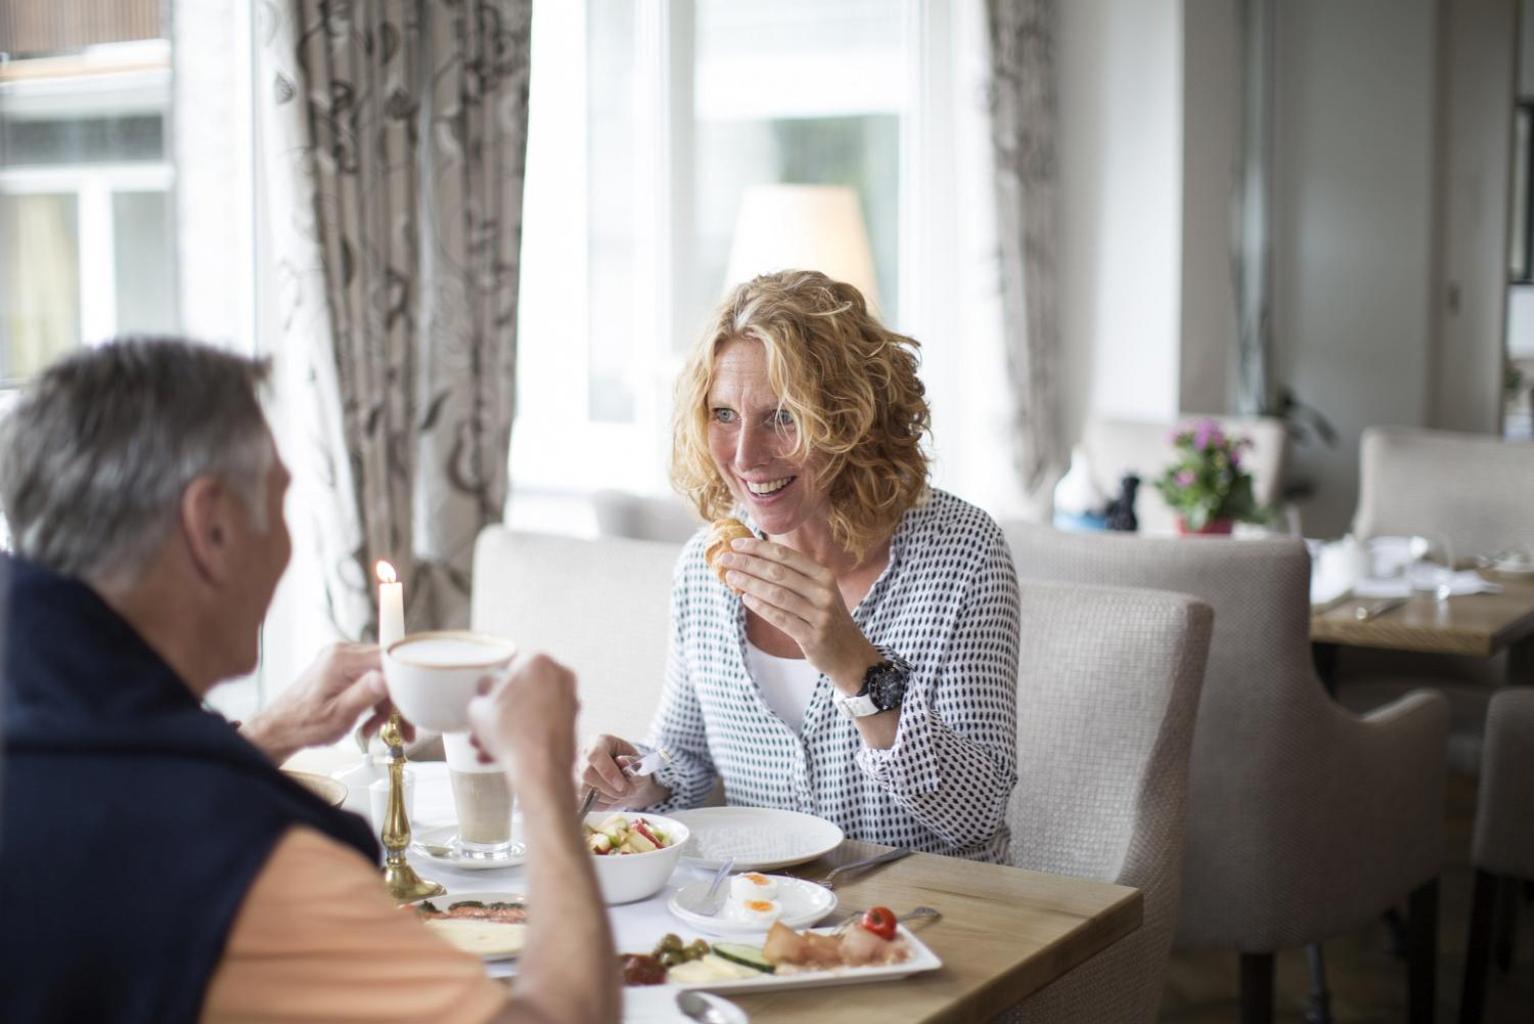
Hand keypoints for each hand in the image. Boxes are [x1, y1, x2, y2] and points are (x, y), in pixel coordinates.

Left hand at [241, 643, 408, 762]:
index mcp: (342, 659)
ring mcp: (342, 660)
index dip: (406, 681)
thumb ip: (364, 694)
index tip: (415, 703)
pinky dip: (375, 702)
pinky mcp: (342, 670)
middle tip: (405, 728)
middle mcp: (343, 653)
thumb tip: (387, 678)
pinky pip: (370, 680)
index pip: (389, 659)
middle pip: (388, 669)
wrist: (280, 729)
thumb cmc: (303, 725)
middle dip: (398, 700)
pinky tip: (370, 722)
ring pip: (382, 677)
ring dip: (387, 705)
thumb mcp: (338, 715)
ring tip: (380, 731)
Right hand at [467, 653, 579, 789]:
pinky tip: (503, 755)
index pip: (507, 668)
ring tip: (488, 749)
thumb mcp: (478, 709)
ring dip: (508, 729)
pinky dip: (526, 736)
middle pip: (521, 692)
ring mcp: (571, 699)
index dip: (492, 689)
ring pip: (530, 711)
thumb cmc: (510, 735)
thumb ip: (481, 692)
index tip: (485, 703)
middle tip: (484, 729)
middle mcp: (560, 675)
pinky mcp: (574, 721)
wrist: (541, 770)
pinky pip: (543, 724)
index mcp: (537, 660)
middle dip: (500, 714)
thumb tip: (487, 690)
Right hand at [580, 734, 668, 809]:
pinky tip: (612, 797)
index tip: (622, 785)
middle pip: (587, 775)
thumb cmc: (631, 765)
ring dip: (609, 797)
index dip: (608, 772)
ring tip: (622, 793)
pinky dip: (603, 804)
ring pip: (586, 791)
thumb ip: (632, 761)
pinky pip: (587, 803)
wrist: (625, 777)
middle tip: (628, 791)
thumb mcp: (638, 759)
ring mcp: (575, 773)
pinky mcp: (575, 790)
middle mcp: (581, 756)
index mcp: (597, 742)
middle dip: (611, 788)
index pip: (595, 755)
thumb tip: (622, 762)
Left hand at [719, 538, 880, 692]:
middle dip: (748, 563)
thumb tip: (756, 559)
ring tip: (730, 577)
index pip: (786, 556)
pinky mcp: (812, 636)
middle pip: (778, 572)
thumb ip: (795, 576)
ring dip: (750, 583)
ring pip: (777, 594)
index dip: (759, 548)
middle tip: (725, 559)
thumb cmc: (827, 618)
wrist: (850, 654)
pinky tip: (745, 599)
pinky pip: (781, 618)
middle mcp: (824, 592)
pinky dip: (761, 607)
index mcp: (824, 575)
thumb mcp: (819, 592)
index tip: (736, 544)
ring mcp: (820, 615)